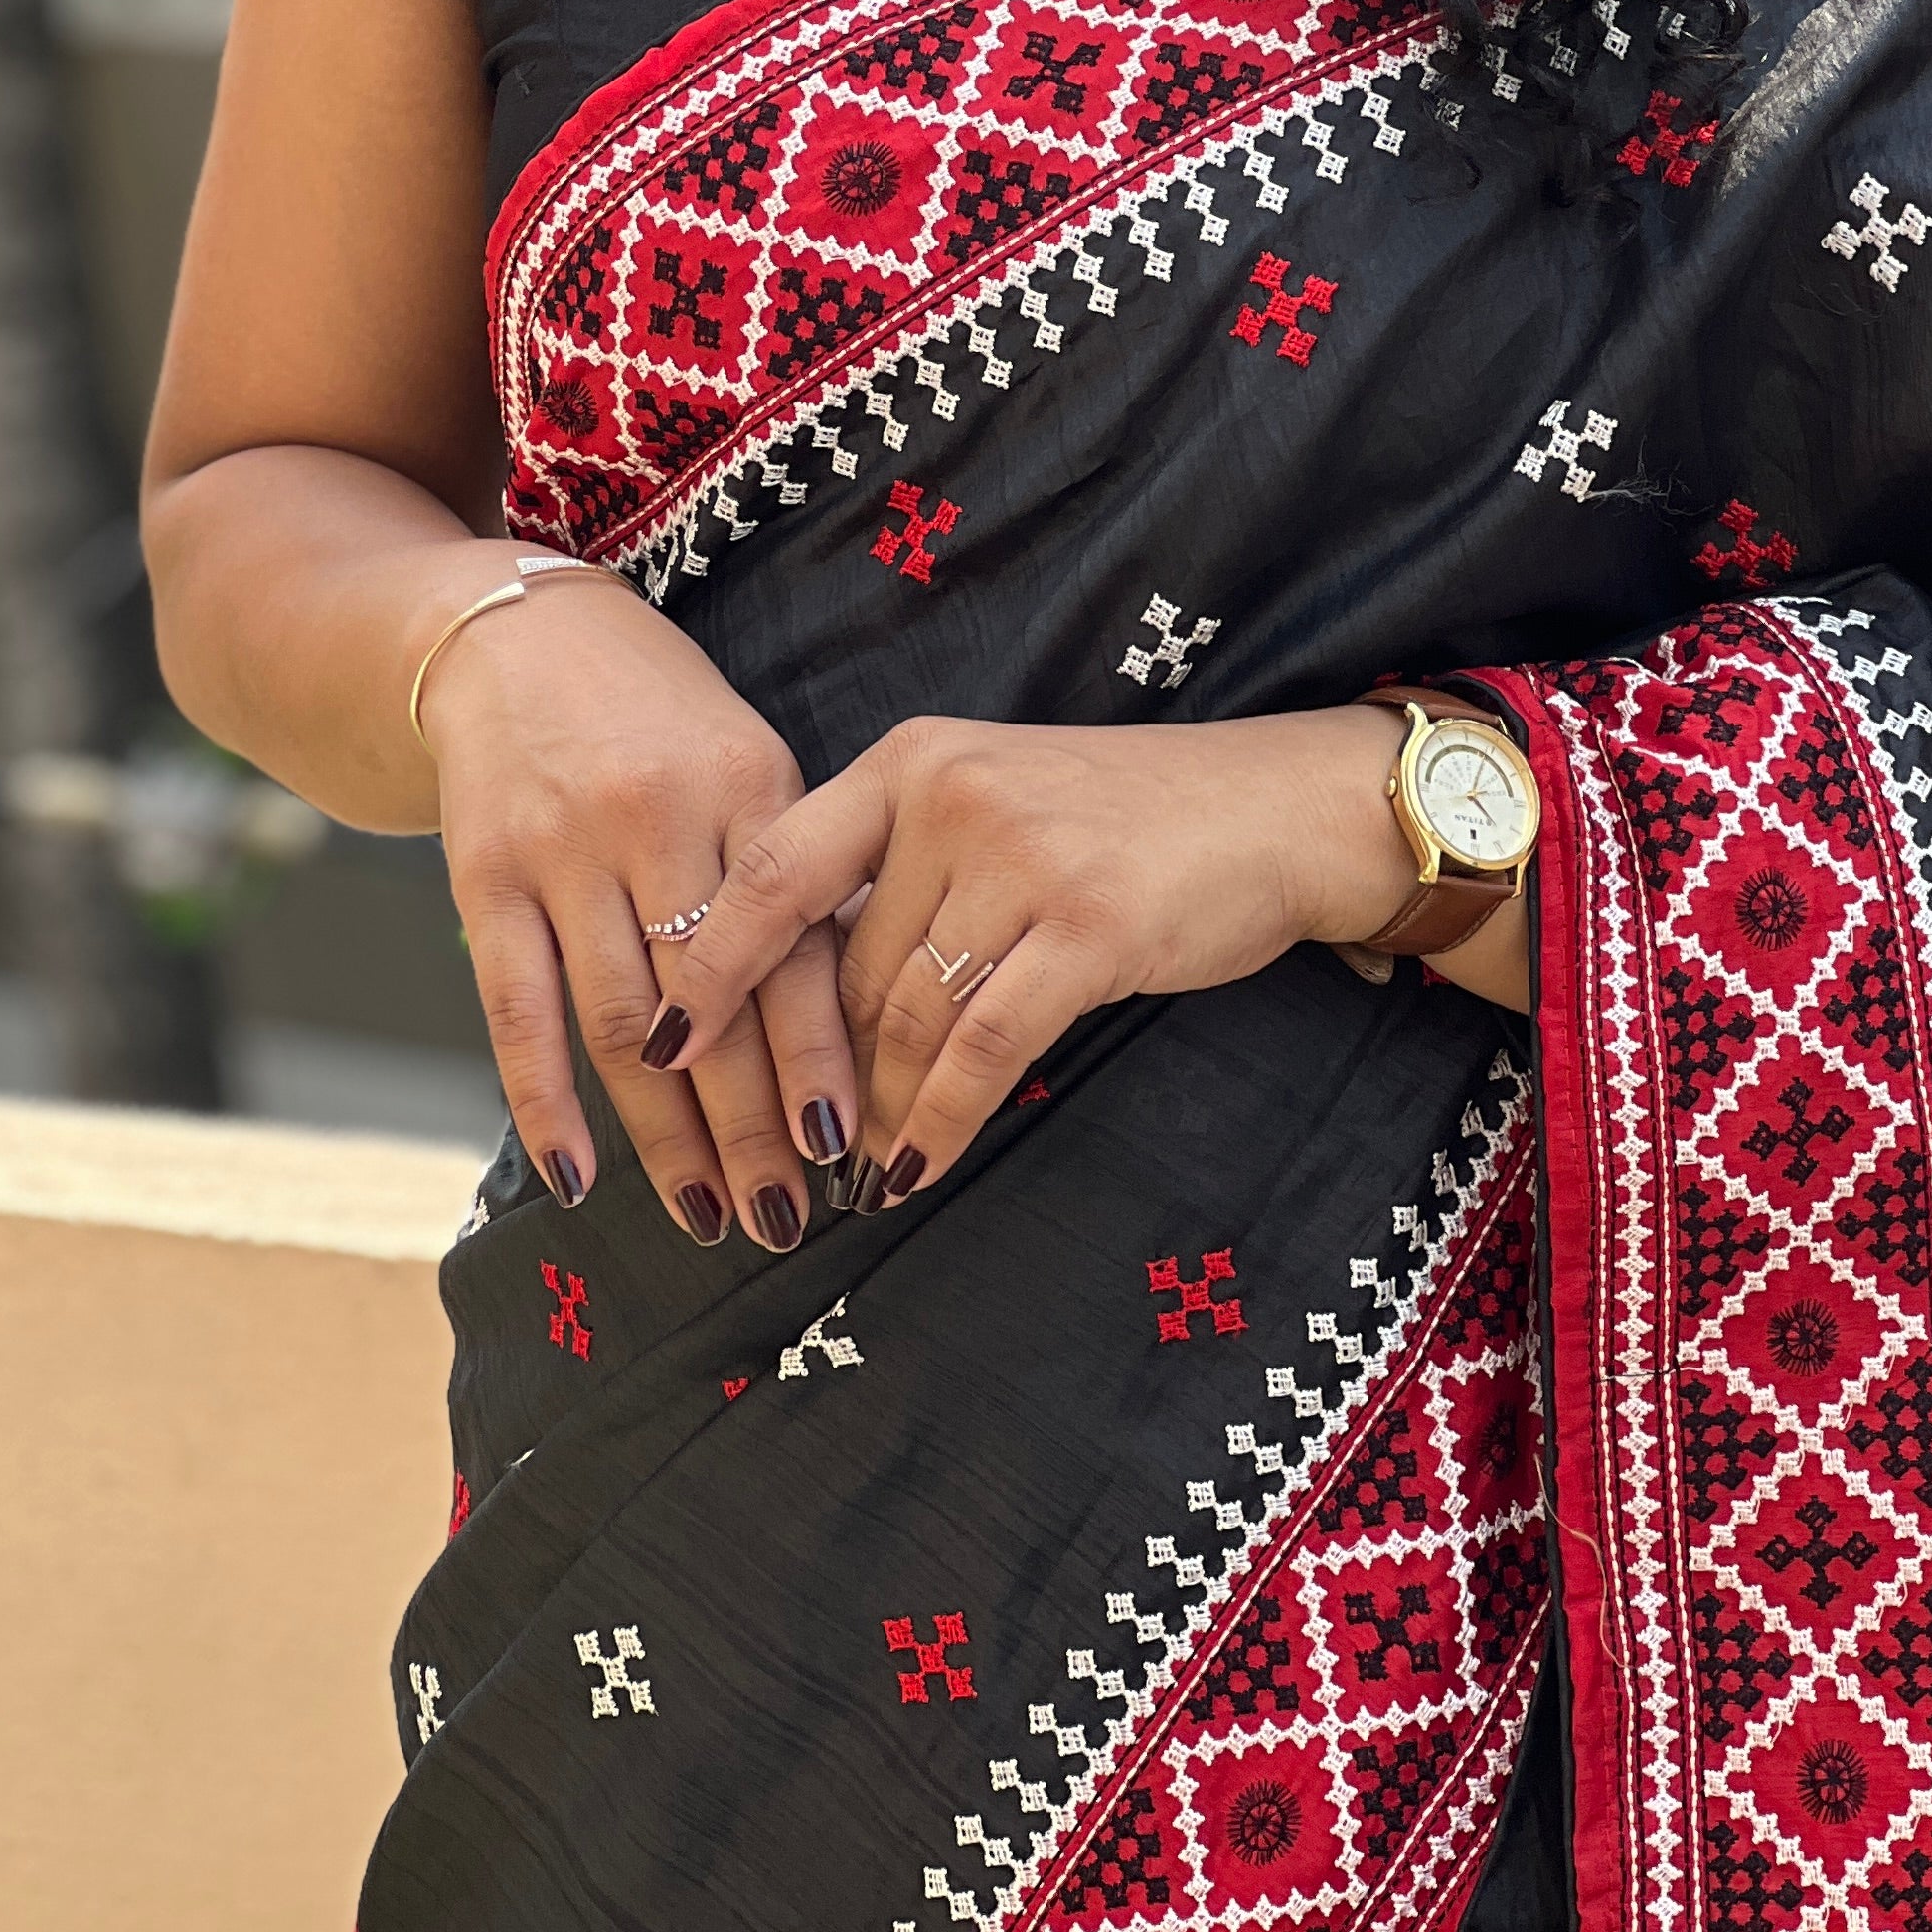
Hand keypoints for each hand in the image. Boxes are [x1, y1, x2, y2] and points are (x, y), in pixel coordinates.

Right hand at [420, 576, 856, 1250]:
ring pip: (620, 1024)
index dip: (817, 1057)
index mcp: (748, 787)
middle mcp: (657, 818)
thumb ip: (793, 875)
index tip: (848, 1145)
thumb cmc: (661, 721)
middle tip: (785, 1216)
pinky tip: (577, 1178)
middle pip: (713, 1004)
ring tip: (706, 1213)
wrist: (518, 637)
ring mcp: (564, 849)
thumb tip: (866, 1014)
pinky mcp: (484, 876)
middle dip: (752, 1122)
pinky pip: (518, 1009)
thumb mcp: (746, 764)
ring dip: (663, 1135)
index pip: (794, 948)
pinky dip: (544, 1103)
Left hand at [648, 700, 1463, 1199]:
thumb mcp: (993, 805)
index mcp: (913, 759)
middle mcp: (953, 794)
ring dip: (874, 1113)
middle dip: (814, 1074)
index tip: (659, 1043)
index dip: (708, 964)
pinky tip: (911, 1169)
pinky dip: (935, 1123)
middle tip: (784, 1153)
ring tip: (853, 1172)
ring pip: (904, 1017)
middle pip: (843, 967)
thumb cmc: (1123, 821)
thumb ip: (898, 871)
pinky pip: (979, 1051)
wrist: (1272, 809)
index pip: (776, 868)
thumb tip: (795, 992)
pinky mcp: (1088, 929)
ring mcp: (1022, 858)